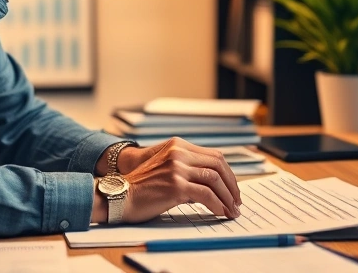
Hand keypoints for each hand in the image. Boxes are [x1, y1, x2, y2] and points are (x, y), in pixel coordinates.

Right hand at [119, 137, 241, 223]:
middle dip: (232, 185)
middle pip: (218, 165)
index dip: (228, 173)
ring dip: (228, 197)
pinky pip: (206, 195)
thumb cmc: (142, 186)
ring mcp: (177, 168)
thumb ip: (186, 167)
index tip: (233, 188)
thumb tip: (213, 182)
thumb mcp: (166, 167)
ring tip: (231, 210)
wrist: (120, 196)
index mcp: (178, 145)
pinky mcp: (176, 185)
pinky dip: (218, 205)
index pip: (214, 155)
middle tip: (236, 200)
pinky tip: (220, 212)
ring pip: (215, 180)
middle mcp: (179, 153)